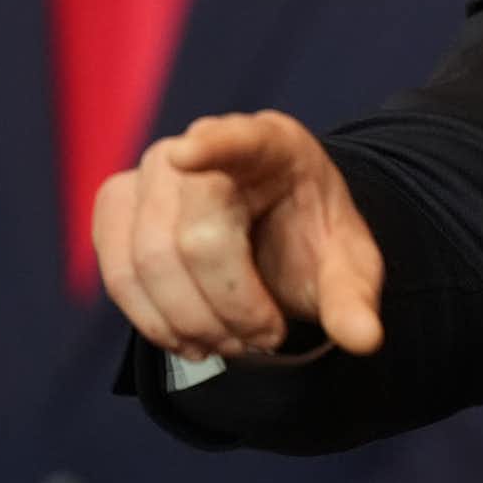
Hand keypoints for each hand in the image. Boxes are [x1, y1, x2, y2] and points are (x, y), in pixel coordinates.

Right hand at [94, 110, 384, 359]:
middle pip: (193, 237)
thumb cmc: (310, 240)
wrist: (273, 236)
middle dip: (229, 307)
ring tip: (232, 344)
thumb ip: (354, 297)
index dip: (211, 146)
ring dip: (189, 321)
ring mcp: (152, 171)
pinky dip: (152, 318)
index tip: (188, 155)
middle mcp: (201, 142)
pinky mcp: (118, 204)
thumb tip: (365, 340)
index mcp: (273, 144)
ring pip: (147, 261)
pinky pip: (117, 271)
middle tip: (267, 338)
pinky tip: (188, 339)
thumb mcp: (346, 266)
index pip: (237, 139)